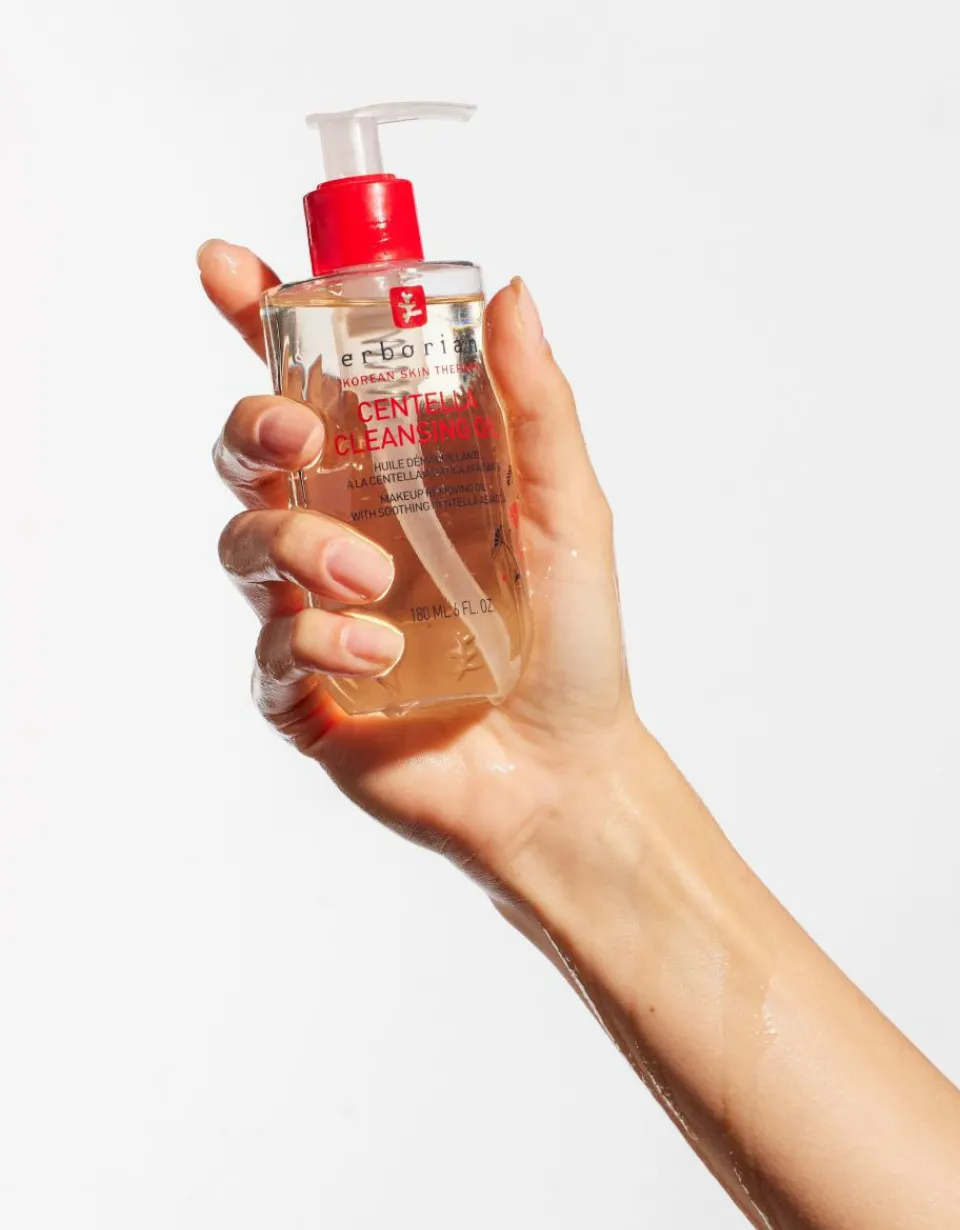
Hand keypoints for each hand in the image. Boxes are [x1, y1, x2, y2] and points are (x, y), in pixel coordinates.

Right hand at [199, 241, 638, 888]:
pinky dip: (317, 641)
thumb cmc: (571, 643)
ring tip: (373, 581)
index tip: (226, 268)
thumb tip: (510, 293)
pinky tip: (379, 654)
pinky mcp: (303, 691)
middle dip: (253, 427)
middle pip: (247, 452)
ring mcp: (313, 612)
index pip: (312, 382)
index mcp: (395, 476)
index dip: (259, 320)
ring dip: (295, 547)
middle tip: (300, 439)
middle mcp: (342, 531)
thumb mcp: (570, 512)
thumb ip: (536, 407)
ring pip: (244, 545)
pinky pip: (270, 650)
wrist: (563, 772)